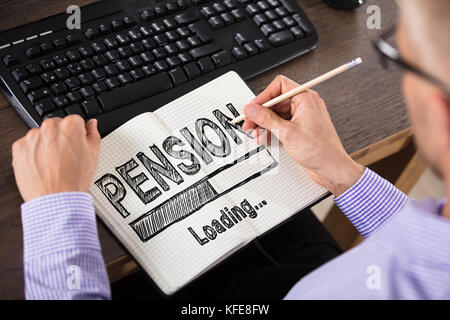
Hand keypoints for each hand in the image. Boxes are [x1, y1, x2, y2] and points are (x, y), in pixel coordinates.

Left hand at [12, 116, 100, 201]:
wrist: (56, 199)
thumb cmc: (74, 180)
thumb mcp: (93, 155)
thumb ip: (92, 135)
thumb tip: (91, 125)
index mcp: (70, 126)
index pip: (74, 121)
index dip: (77, 135)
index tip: (75, 145)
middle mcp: (50, 127)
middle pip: (56, 126)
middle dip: (60, 138)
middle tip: (65, 156)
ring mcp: (32, 137)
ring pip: (41, 136)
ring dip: (45, 145)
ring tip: (53, 164)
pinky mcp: (19, 148)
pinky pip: (27, 146)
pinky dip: (33, 154)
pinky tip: (42, 166)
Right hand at [242, 75, 363, 195]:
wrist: (331, 168)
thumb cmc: (321, 150)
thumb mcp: (287, 132)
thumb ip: (266, 119)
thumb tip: (252, 109)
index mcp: (306, 99)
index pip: (280, 86)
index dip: (264, 96)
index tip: (253, 108)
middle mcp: (305, 105)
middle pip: (276, 102)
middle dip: (261, 113)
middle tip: (250, 123)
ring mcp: (303, 117)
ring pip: (277, 115)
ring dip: (264, 124)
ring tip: (257, 134)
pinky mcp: (300, 129)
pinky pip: (281, 125)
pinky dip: (272, 131)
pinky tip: (266, 139)